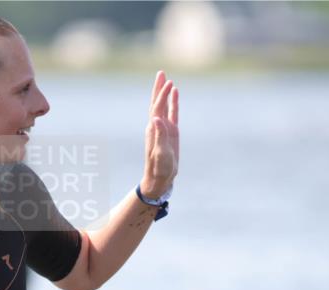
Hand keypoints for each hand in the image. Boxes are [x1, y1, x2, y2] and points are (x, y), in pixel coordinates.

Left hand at [140, 71, 178, 199]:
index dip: (162, 95)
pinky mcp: (171, 132)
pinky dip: (173, 103)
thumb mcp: (160, 153)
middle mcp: (157, 126)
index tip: (169, 83)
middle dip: (159, 88)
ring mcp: (164, 128)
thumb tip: (155, 118)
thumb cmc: (160, 168)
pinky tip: (175, 94)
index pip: (158, 108)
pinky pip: (172, 113)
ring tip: (167, 79)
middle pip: (157, 102)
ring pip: (164, 105)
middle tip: (161, 73)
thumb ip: (158, 136)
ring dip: (165, 92)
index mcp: (153, 129)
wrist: (160, 178)